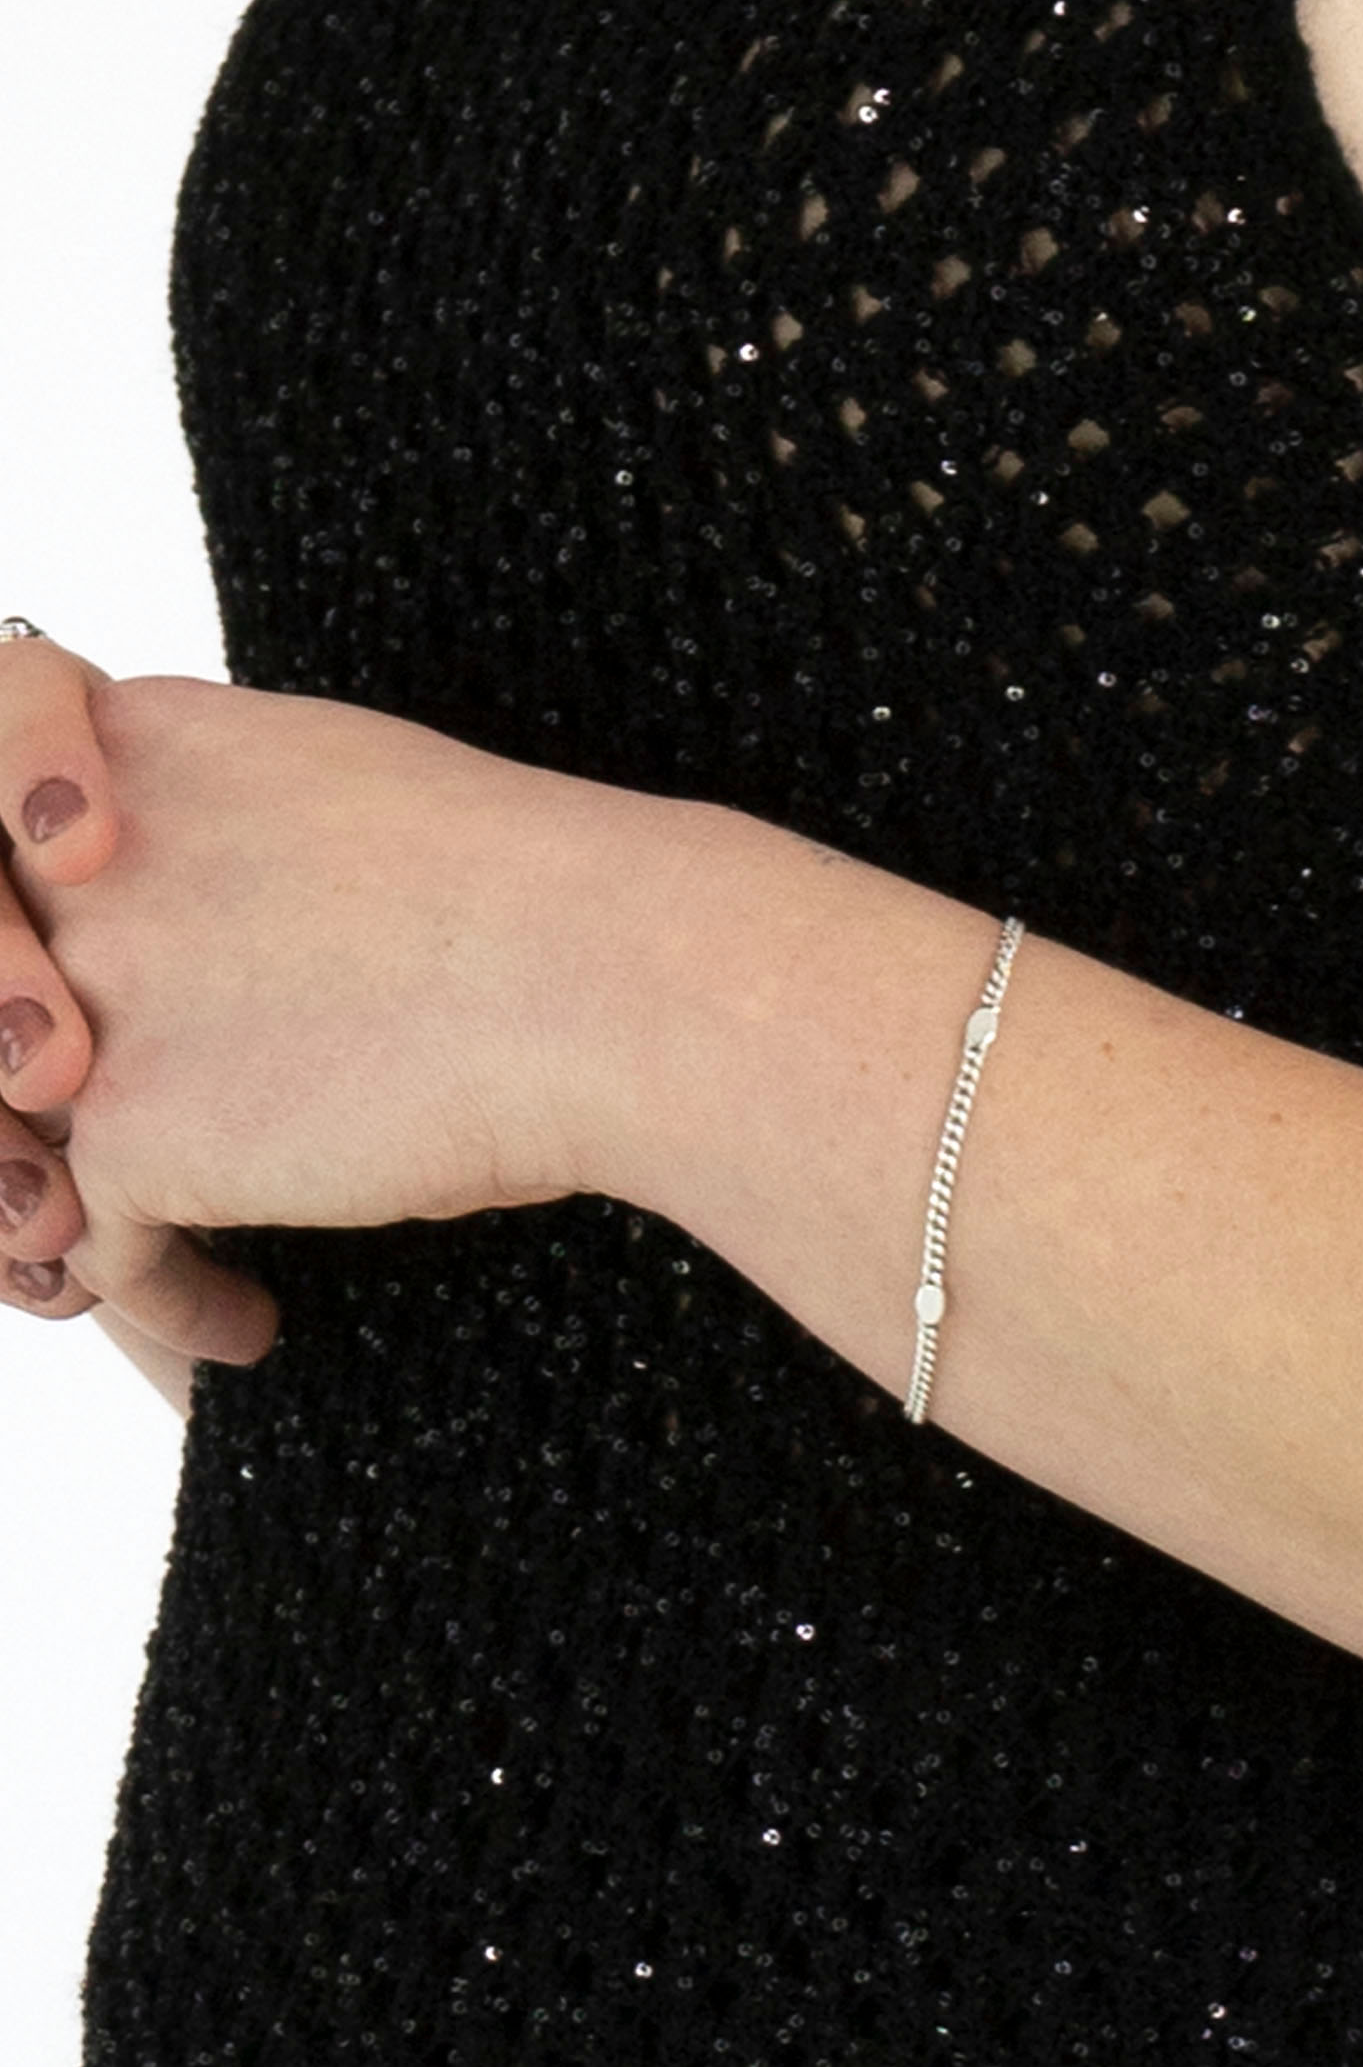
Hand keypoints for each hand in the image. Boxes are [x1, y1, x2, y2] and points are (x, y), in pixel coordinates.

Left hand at [11, 674, 611, 1295]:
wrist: (600, 981)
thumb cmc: (537, 895)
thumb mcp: (342, 788)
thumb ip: (224, 825)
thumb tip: (207, 907)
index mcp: (141, 745)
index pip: (1, 818)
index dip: (15, 889)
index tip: (86, 920)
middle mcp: (86, 867)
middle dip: (29, 1077)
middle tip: (101, 1130)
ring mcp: (85, 999)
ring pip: (10, 1127)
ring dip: (56, 1206)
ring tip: (128, 1255)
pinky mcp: (127, 1131)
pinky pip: (90, 1245)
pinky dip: (168, 1302)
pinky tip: (247, 1320)